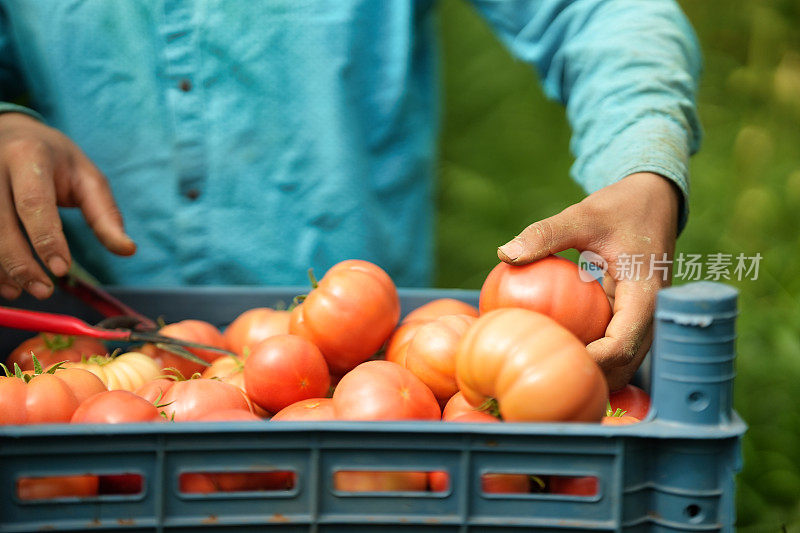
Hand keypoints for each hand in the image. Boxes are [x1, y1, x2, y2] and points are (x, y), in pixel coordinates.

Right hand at [0, 112, 134, 299]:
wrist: (10, 132)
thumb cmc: (56, 160)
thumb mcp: (87, 177)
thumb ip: (105, 214)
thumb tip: (127, 250)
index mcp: (29, 156)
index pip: (34, 202)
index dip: (46, 238)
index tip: (61, 270)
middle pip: (0, 223)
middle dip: (21, 262)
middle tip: (44, 291)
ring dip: (1, 269)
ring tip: (24, 291)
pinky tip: (5, 283)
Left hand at [497, 172, 679, 390]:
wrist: (654, 200)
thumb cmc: (620, 207)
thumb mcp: (583, 215)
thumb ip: (546, 234)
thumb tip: (504, 254)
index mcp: (646, 295)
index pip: (624, 343)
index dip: (592, 362)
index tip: (553, 363)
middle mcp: (651, 314)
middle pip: (625, 364)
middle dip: (589, 377)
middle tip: (541, 374)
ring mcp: (644, 319)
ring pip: (623, 361)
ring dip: (592, 370)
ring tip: (546, 369)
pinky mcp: (632, 316)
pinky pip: (614, 345)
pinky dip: (591, 353)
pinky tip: (556, 348)